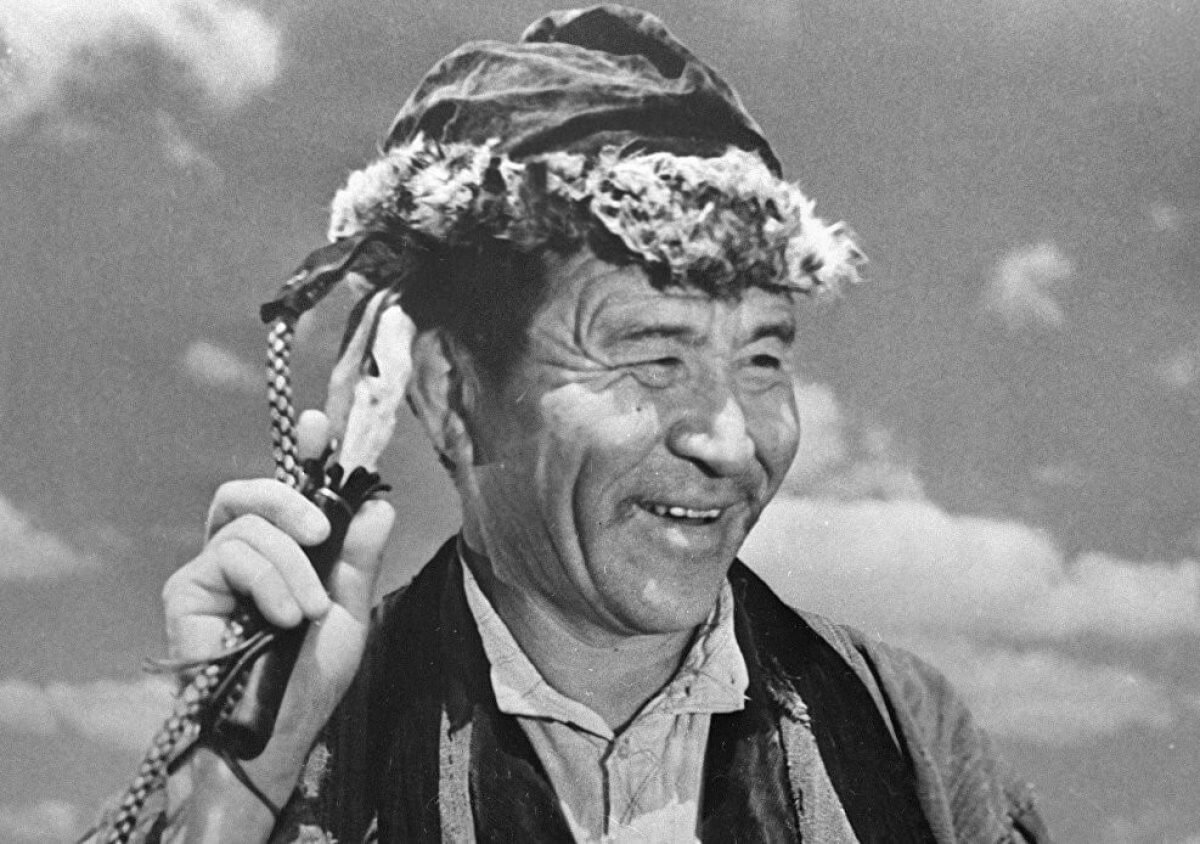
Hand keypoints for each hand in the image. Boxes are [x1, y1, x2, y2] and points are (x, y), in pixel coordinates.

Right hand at [159, 298, 412, 839]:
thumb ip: (358, 557)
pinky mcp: (186, 589)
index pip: (289, 492)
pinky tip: (281, 618)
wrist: (277, 729)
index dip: (303, 454)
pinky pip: (230, 554)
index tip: (320, 424)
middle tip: (317, 531)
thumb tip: (378, 505)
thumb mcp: (350, 611)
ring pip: (251, 527)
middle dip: (289, 499)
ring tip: (306, 613)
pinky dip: (266, 581)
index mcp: (286, 554)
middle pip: (252, 492)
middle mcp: (245, 554)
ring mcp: (211, 569)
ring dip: (291, 568)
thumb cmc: (311, 677)